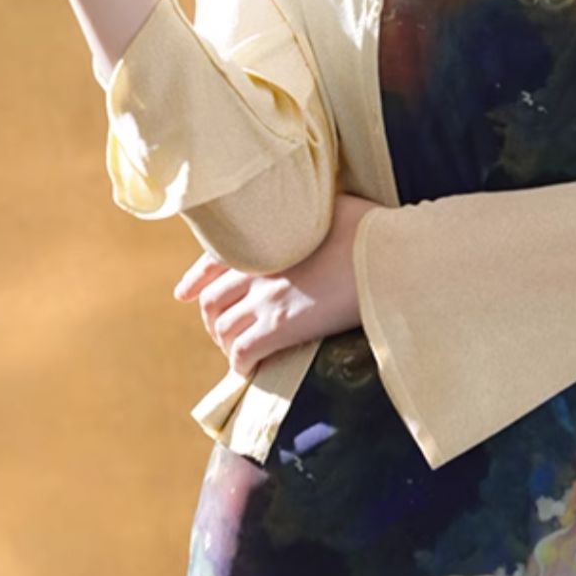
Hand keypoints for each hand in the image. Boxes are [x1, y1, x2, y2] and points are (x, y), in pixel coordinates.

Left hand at [172, 191, 384, 373]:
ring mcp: (266, 298)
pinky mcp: (281, 327)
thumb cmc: (374, 228)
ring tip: (240, 354)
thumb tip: (309, 209)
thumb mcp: (332, 204)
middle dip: (213, 319)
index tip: (184, 293)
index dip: (195, 280)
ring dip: (226, 344)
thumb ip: (308, 211)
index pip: (212, 260)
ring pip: (223, 329)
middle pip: (212, 300)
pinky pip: (243, 353)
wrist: (391, 257)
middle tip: (225, 331)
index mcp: (265, 237)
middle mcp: (257, 267)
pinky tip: (251, 371)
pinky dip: (240, 365)